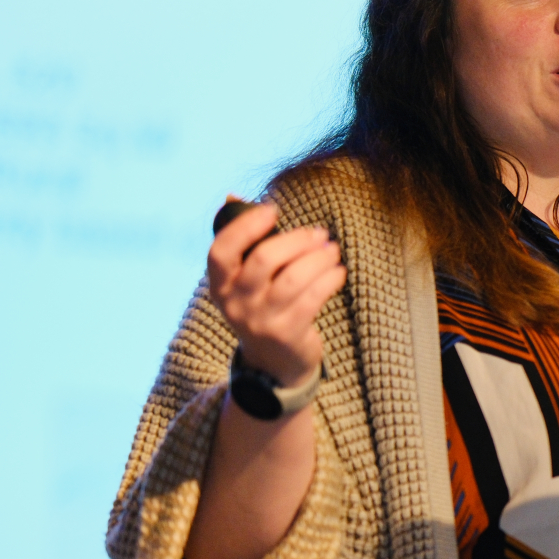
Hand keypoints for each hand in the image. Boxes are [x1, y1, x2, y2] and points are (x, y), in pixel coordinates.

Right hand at [206, 198, 345, 390]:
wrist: (275, 363)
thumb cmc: (263, 305)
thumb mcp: (245, 278)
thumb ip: (242, 240)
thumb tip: (232, 195)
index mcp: (219, 284)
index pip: (221, 250)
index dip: (246, 226)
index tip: (273, 210)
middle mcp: (235, 303)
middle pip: (264, 259)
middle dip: (297, 239)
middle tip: (320, 233)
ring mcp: (260, 321)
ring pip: (293, 278)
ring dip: (319, 258)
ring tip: (333, 250)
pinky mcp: (287, 334)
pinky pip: (313, 298)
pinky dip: (330, 279)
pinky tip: (338, 271)